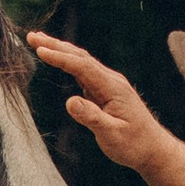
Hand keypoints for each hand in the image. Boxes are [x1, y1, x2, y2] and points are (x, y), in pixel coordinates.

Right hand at [27, 31, 184, 185]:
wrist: (153, 148)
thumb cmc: (134, 144)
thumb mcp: (111, 135)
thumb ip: (91, 118)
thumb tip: (69, 102)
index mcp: (112, 88)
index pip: (82, 67)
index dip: (60, 58)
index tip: (40, 50)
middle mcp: (111, 81)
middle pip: (80, 57)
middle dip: (55, 45)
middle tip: (31, 37)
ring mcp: (108, 84)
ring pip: (82, 62)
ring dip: (60, 50)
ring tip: (39, 43)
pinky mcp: (105, 90)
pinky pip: (84, 71)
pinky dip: (68, 62)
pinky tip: (58, 59)